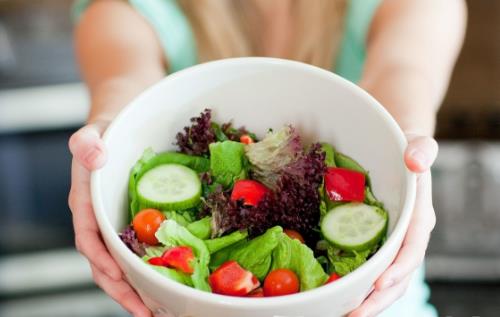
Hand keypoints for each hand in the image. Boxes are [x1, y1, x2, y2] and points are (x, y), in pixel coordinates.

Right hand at [68, 121, 151, 316]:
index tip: (119, 280)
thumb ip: (86, 144)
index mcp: (85, 203)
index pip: (88, 239)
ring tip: (155, 310)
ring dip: (135, 288)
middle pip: (104, 263)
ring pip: (120, 263)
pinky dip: (146, 270)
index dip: (101, 262)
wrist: (118, 129)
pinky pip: (136, 250)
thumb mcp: (92, 134)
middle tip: (143, 310)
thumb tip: (94, 158)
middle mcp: (98, 219)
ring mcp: (115, 224)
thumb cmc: (104, 133)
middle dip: (121, 290)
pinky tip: (163, 283)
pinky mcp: (132, 223)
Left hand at [349, 134, 437, 316]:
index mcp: (419, 218)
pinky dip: (358, 285)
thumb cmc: (408, 150)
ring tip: (347, 315)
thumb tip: (416, 161)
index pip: (412, 248)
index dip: (398, 269)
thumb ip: (423, 150)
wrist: (400, 152)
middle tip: (356, 314)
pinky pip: (370, 267)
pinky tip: (339, 295)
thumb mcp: (417, 144)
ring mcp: (391, 242)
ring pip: (384, 279)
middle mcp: (406, 236)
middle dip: (379, 298)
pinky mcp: (375, 242)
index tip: (380, 284)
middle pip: (398, 275)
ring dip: (368, 300)